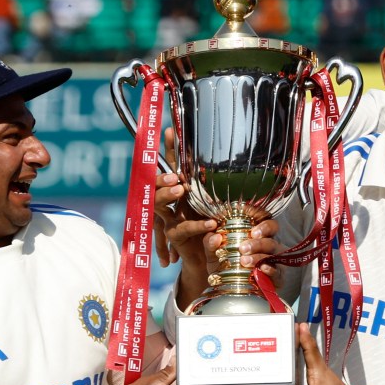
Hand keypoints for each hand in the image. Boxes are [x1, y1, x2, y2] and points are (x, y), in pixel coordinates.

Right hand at [154, 127, 217, 267]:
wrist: (208, 254)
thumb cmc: (213, 221)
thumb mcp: (217, 196)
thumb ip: (219, 177)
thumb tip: (229, 148)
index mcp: (179, 186)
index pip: (170, 163)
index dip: (168, 147)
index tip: (170, 130)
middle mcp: (169, 200)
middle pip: (154, 183)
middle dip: (160, 176)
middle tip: (173, 172)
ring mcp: (168, 218)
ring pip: (158, 204)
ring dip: (167, 195)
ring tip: (181, 189)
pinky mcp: (175, 235)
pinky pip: (183, 229)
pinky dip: (197, 226)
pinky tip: (211, 223)